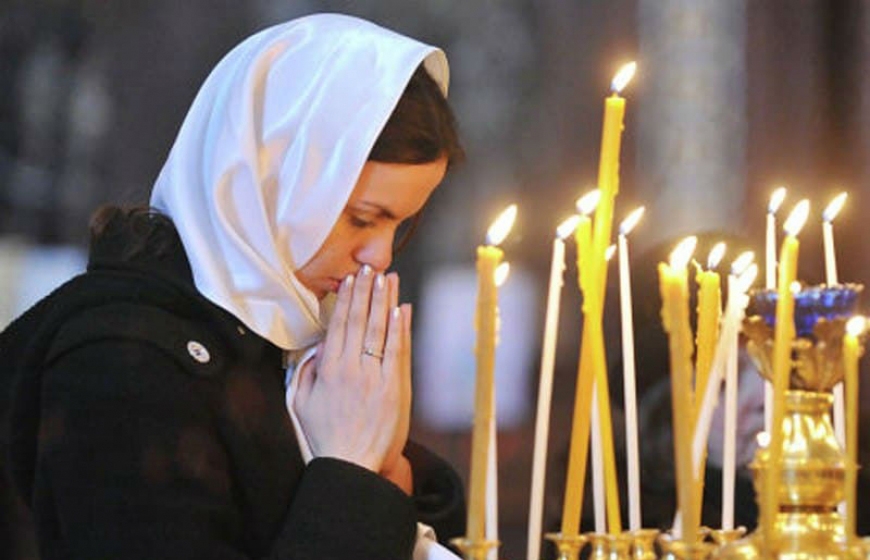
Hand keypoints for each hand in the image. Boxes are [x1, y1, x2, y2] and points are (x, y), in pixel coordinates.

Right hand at [294, 266, 411, 472]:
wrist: (353, 465)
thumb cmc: (327, 436)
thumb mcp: (302, 403)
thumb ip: (307, 372)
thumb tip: (317, 347)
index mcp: (329, 370)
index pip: (339, 325)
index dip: (346, 299)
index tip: (351, 280)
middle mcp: (352, 368)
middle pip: (360, 321)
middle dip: (366, 291)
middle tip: (370, 267)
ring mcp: (375, 377)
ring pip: (380, 330)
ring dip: (385, 302)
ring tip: (388, 278)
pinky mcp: (394, 388)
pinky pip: (397, 352)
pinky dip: (400, 329)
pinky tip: (402, 309)